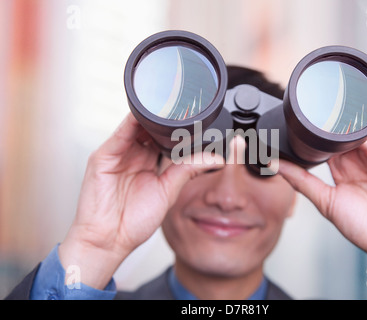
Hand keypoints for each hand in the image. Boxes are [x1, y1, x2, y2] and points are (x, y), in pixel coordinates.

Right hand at [59, 113, 222, 288]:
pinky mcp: (104, 156)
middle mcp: (134, 155)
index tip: (199, 120)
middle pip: (150, 128)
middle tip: (186, 110)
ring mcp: (118, 154)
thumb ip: (189, 170)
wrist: (109, 239)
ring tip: (170, 105)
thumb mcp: (168, 191)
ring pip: (136, 125)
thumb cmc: (133, 221)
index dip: (179, 129)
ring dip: (152, 116)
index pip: (164, 138)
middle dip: (166, 119)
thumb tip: (216, 159)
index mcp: (149, 163)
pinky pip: (120, 133)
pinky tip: (146, 112)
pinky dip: (132, 120)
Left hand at [278, 133, 366, 289]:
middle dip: (330, 126)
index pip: (328, 142)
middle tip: (311, 120)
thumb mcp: (325, 201)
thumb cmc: (363, 227)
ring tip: (329, 124)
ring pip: (361, 132)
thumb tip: (275, 165)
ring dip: (346, 127)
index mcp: (344, 167)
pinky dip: (365, 136)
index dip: (315, 135)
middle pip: (344, 133)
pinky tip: (351, 135)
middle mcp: (362, 159)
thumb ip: (301, 180)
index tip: (295, 127)